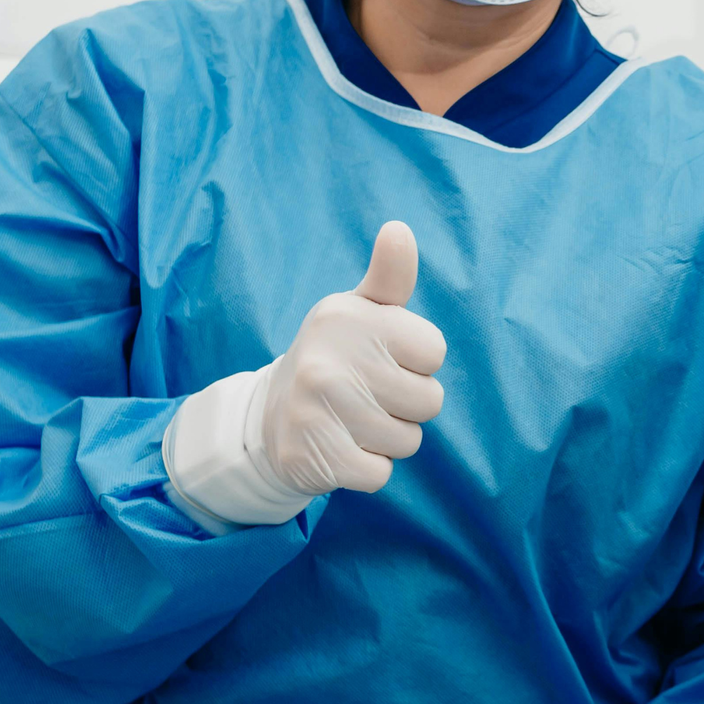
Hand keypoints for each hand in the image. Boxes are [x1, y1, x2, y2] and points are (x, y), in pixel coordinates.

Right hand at [255, 220, 445, 496]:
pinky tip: (342, 447)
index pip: (434, 350)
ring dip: (389, 439)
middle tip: (369, 395)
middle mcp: (327, 360)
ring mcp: (316, 409)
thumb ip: (389, 275)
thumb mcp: (361, 310)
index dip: (417, 361)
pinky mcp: (313, 455)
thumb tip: (400, 230)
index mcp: (347, 317)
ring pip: (408, 441)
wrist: (269, 417)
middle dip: (407, 405)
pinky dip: (369, 468)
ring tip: (354, 421)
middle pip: (429, 400)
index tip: (383, 358)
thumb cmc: (336, 356)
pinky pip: (381, 474)